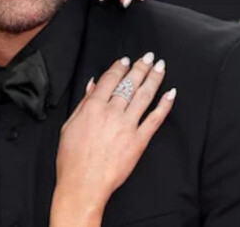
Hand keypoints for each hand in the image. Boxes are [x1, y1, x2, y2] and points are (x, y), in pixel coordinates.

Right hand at [51, 53, 175, 224]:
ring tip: (160, 67)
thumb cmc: (72, 158)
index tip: (126, 59)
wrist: (83, 183)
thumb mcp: (69, 125)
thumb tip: (92, 85)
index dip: (119, 67)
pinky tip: (170, 94)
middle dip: (141, 67)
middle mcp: (112, 112)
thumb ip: (83, 103)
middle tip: (150, 56)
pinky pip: (155, 118)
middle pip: (129, 84)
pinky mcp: (139, 140)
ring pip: (144, 96)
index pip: (109, 80)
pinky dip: (164, 105)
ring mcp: (127, 126)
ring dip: (154, 79)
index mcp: (93, 107)